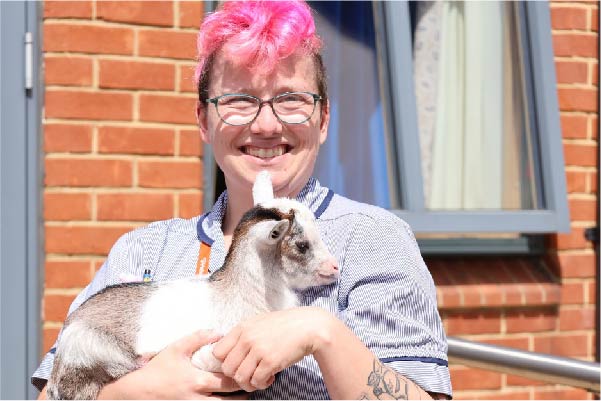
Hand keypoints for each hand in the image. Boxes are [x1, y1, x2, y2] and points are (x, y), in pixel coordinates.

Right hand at [98, 330, 242, 399]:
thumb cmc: (158, 369)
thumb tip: (219, 332)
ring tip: (245, 394)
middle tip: (254, 383)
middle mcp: (198, 399)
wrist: (137, 392)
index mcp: (197, 381)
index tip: (250, 370)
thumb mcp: (177, 348)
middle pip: (230, 400)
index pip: (228, 382)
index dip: (242, 377)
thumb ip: (198, 338)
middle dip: (245, 392)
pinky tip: (229, 400)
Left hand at [213, 307, 333, 391]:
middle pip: (227, 368)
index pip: (217, 352)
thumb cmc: (284, 326)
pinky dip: (262, 384)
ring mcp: (258, 349)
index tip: (237, 364)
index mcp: (242, 328)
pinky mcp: (271, 361)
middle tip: (249, 375)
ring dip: (249, 383)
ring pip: (240, 378)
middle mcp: (247, 338)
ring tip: (259, 378)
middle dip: (237, 376)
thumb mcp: (259, 322)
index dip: (225, 362)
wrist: (308, 327)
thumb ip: (242, 334)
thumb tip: (228, 351)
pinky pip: (256, 381)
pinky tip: (271, 377)